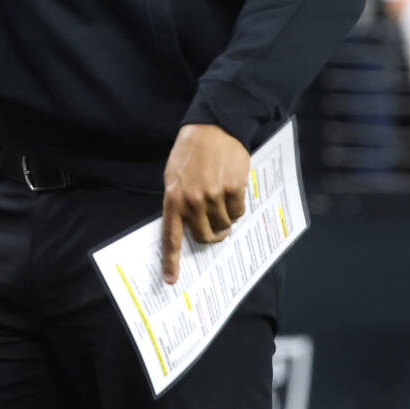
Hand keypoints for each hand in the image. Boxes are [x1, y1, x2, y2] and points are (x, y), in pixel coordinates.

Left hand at [161, 124, 250, 284]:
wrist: (214, 127)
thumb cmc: (191, 152)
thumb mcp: (174, 176)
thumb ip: (178, 202)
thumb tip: (184, 229)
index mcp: (174, 198)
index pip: (171, 237)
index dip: (171, 261)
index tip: (171, 280)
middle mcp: (192, 200)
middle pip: (204, 236)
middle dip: (212, 234)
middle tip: (215, 225)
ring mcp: (213, 196)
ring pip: (224, 225)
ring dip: (226, 218)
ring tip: (222, 197)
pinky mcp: (232, 189)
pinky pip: (238, 212)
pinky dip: (237, 205)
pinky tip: (232, 188)